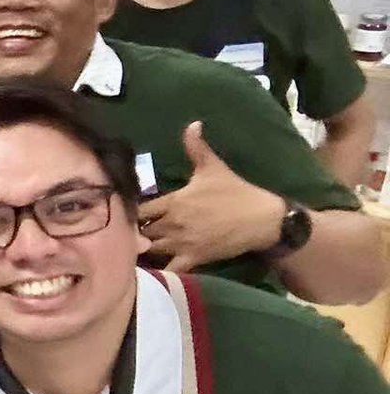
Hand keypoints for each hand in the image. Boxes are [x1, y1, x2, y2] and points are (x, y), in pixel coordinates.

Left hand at [137, 123, 287, 272]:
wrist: (263, 219)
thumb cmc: (237, 192)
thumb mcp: (214, 167)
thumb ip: (197, 147)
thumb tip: (193, 124)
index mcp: (174, 201)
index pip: (139, 208)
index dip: (131, 211)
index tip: (129, 213)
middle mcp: (173, 223)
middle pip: (141, 231)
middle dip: (134, 232)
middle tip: (131, 232)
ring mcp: (182, 243)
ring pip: (150, 250)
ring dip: (144, 249)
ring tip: (139, 248)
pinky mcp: (194, 258)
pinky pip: (170, 269)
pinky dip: (160, 269)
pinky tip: (154, 267)